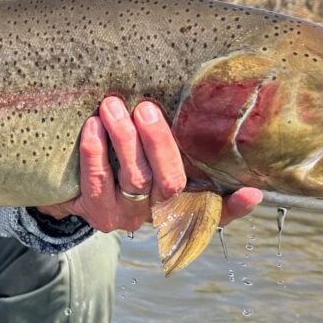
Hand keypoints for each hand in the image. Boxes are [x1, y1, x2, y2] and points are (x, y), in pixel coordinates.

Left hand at [36, 96, 261, 232]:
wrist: (71, 183)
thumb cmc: (123, 158)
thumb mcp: (151, 153)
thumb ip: (173, 139)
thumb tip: (206, 113)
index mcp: (181, 198)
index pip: (215, 211)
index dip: (235, 207)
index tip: (251, 193)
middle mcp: (158, 212)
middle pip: (170, 182)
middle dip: (158, 143)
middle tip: (145, 108)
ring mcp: (127, 215)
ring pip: (134, 179)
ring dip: (123, 140)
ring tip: (112, 107)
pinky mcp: (95, 212)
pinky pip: (96, 183)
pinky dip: (94, 153)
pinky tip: (92, 126)